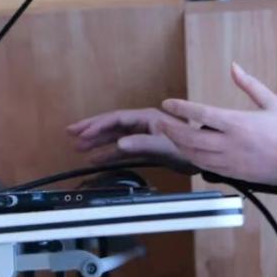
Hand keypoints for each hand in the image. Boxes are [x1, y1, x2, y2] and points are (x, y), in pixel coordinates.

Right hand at [66, 107, 195, 172]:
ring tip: (78, 146)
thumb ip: (141, 144)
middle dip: (92, 128)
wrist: (205, 154)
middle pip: (113, 124)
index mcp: (148, 118)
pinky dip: (108, 152)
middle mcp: (144, 123)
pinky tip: (96, 158)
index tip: (82, 132)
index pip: (117, 119)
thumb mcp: (164, 145)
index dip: (98, 125)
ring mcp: (144, 134)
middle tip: (71, 133)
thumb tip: (118, 144)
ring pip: (115, 136)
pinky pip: (122, 148)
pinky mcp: (146, 146)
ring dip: (97, 141)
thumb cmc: (188, 146)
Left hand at [159, 62, 276, 185]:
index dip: (180, 108)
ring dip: (178, 144)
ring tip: (169, 135)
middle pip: (190, 137)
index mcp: (239, 123)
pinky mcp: (234, 174)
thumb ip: (250, 84)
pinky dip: (192, 158)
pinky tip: (188, 151)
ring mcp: (231, 161)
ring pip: (195, 155)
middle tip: (159, 121)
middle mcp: (231, 144)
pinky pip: (206, 167)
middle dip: (171, 129)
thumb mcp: (273, 101)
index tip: (167, 103)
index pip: (201, 114)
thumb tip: (234, 67)